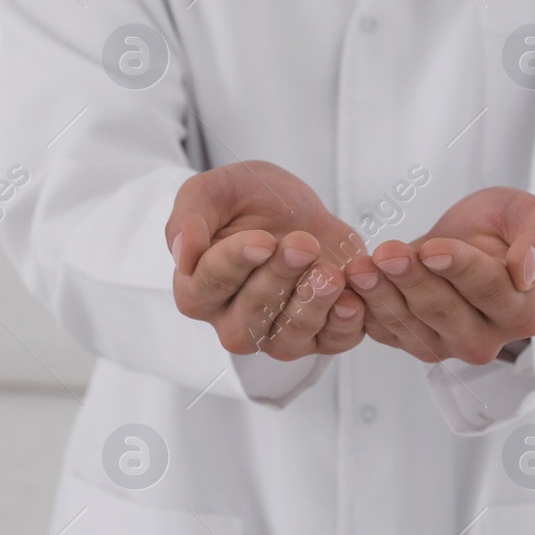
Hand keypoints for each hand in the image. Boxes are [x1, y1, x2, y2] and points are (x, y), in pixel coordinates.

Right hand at [166, 161, 367, 359]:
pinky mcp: (317, 336)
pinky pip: (331, 342)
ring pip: (290, 336)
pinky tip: (352, 300)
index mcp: (197, 290)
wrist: (297, 209)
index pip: (209, 285)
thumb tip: (182, 253)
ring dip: (311, 304)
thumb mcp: (213, 191)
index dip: (236, 262)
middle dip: (279, 278)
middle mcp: (232, 321)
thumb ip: (190, 217)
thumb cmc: (248, 201)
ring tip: (329, 273)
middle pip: (251, 314)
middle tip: (302, 243)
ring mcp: (275, 334)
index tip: (261, 240)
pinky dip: (344, 325)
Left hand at [344, 187, 534, 364]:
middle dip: (413, 280)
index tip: (433, 248)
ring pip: (410, 325)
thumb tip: (526, 271)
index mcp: (523, 310)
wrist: (478, 240)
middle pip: (444, 311)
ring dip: (381, 295)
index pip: (488, 289)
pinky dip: (365, 310)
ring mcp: (447, 345)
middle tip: (387, 253)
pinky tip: (349, 287)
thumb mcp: (534, 215)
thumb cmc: (508, 227)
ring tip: (361, 267)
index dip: (459, 268)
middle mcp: (487, 338)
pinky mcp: (413, 342)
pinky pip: (386, 332)